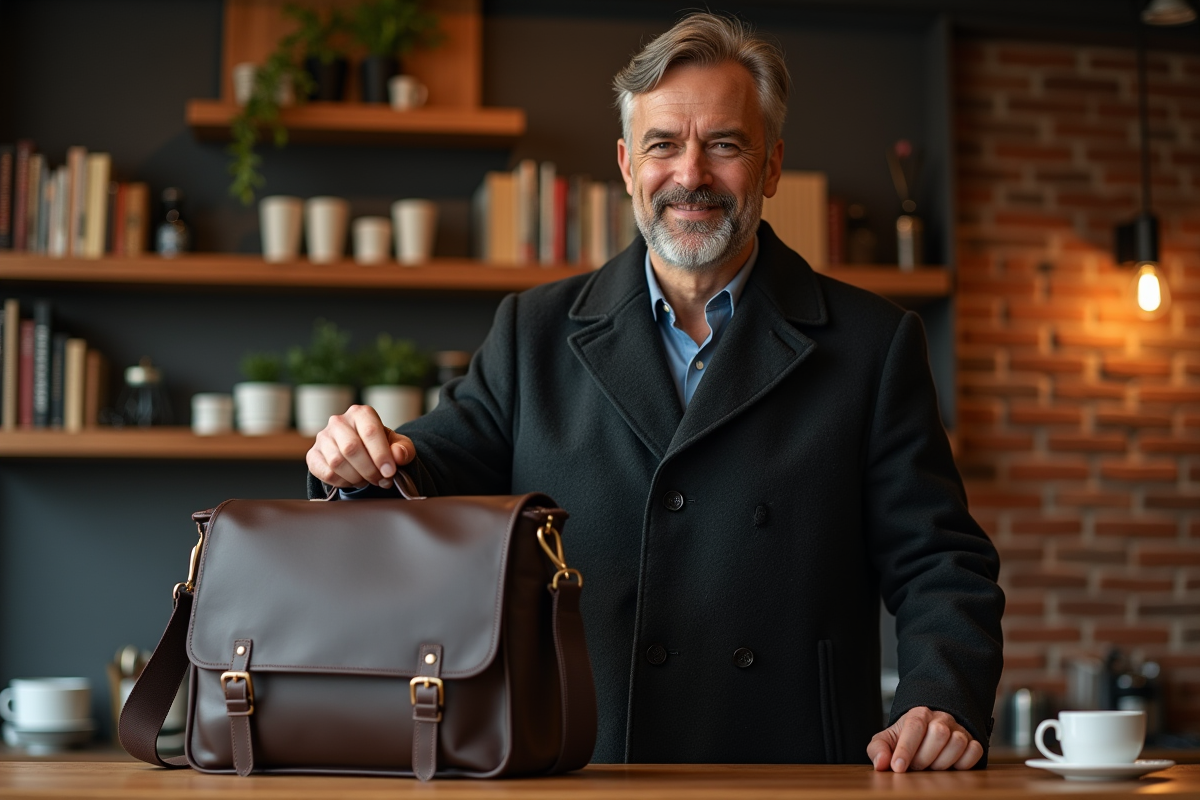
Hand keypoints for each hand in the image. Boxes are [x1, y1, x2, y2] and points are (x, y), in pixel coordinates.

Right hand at [306, 405, 415, 489]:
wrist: (360, 452)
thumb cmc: (380, 446)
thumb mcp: (398, 445)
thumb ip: (404, 449)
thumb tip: (398, 456)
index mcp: (361, 413)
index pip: (370, 432)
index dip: (381, 455)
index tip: (390, 472)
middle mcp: (339, 421)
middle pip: (351, 448)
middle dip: (369, 470)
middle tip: (380, 480)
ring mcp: (323, 437)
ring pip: (337, 462)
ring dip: (356, 477)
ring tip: (367, 480)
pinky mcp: (313, 455)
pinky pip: (326, 473)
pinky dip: (343, 482)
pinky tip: (353, 481)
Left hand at [867, 706, 982, 771]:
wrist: (927, 735)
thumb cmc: (906, 739)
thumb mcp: (887, 741)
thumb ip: (878, 749)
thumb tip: (881, 764)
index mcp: (918, 714)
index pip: (914, 726)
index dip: (906, 749)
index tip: (898, 767)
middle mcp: (941, 718)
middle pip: (938, 734)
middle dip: (924, 757)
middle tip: (916, 767)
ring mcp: (959, 729)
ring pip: (958, 743)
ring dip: (943, 762)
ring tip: (931, 766)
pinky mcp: (973, 741)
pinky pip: (974, 751)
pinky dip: (964, 763)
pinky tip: (950, 766)